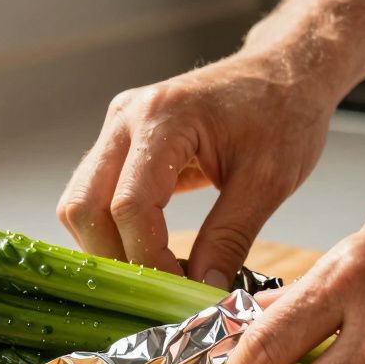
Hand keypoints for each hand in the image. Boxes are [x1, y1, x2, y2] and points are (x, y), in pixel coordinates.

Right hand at [57, 49, 341, 288]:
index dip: (149, 259)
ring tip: (154, 273)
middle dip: (114, 258)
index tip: (180, 292)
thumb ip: (230, 238)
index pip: (130, 206)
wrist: (285, 71)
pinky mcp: (121, 141)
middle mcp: (127, 118)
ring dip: (107, 246)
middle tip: (157, 291)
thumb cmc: (284, 112)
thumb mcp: (269, 181)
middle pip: (84, 207)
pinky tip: (149, 249)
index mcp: (164, 119)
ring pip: (79, 204)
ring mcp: (117, 127)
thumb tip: (203, 291)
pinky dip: (113, 229)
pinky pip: (94, 194)